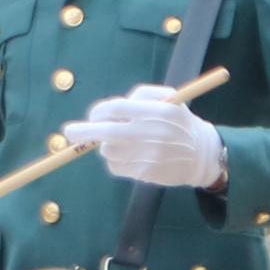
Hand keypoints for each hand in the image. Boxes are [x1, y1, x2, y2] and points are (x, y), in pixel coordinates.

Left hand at [67, 84, 228, 188]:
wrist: (201, 154)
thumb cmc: (178, 122)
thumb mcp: (169, 98)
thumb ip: (140, 95)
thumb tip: (106, 110)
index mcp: (157, 111)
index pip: (117, 109)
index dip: (99, 112)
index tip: (92, 116)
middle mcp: (151, 133)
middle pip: (106, 133)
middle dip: (83, 132)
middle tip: (68, 132)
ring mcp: (147, 155)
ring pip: (109, 151)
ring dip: (107, 146)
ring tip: (123, 142)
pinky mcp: (145, 173)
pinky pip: (116, 167)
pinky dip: (115, 161)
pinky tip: (130, 156)